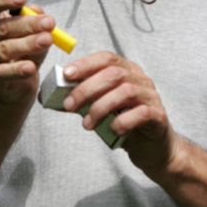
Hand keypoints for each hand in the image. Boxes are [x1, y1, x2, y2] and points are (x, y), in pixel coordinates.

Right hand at [0, 0, 53, 111]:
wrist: (12, 83)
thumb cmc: (20, 49)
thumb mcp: (29, 32)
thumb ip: (33, 19)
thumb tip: (37, 10)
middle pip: (2, 27)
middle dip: (28, 24)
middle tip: (49, 23)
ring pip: (5, 49)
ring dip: (28, 44)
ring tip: (47, 40)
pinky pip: (4, 72)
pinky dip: (18, 69)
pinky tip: (31, 66)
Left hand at [60, 52, 183, 173]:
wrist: (152, 148)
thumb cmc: (123, 123)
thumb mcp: (100, 109)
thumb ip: (80, 101)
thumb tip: (48, 98)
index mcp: (126, 71)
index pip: (106, 58)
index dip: (86, 63)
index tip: (66, 74)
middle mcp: (141, 79)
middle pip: (113, 74)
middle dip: (87, 89)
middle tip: (70, 105)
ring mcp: (151, 96)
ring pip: (126, 91)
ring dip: (100, 107)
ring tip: (86, 124)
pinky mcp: (158, 116)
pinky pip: (141, 113)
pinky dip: (122, 121)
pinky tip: (112, 130)